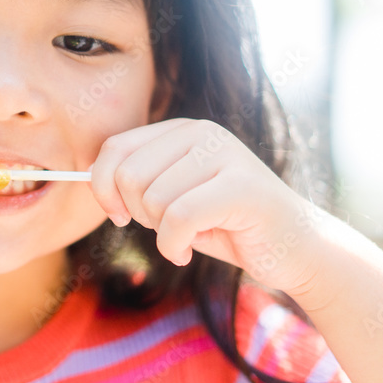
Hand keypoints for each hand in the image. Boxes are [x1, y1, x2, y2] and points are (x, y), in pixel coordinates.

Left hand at [88, 117, 328, 298]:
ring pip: (154, 200)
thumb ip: (139, 181)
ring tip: (184, 237)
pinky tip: (187, 252)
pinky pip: (178, 219)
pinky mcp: (242, 187)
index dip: (102, 187)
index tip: (118, 215)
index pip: (116, 148)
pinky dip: (173, 246)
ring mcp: (225, 155)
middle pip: (129, 175)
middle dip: (137, 214)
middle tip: (163, 229)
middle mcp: (203, 133)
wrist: (294, 249)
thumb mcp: (174, 196)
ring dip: (161, 234)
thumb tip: (88, 176)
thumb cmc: (226, 225)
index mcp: (182, 130)